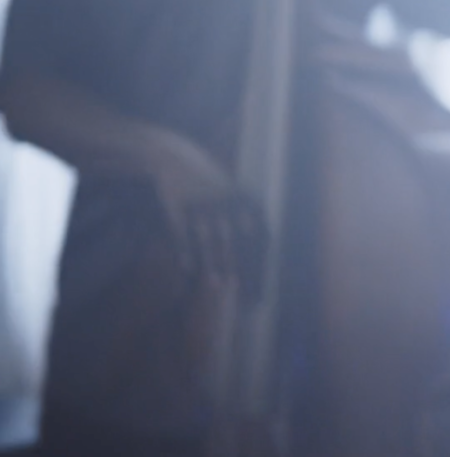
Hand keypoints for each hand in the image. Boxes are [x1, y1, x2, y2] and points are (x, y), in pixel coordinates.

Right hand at [142, 131, 261, 286]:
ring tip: (217, 285)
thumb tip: (264, 261)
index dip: (260, 266)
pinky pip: (183, 233)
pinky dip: (185, 251)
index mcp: (247, 203)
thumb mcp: (238, 200)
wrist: (179, 159)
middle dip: (243, 272)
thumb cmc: (215, 187)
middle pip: (238, 244)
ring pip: (210, 240)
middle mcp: (228, 204)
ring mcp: (203, 204)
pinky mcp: (179, 205)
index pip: (260, 240)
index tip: (261, 290)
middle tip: (246, 297)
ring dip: (214, 263)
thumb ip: (251, 227)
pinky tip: (188, 269)